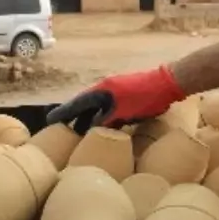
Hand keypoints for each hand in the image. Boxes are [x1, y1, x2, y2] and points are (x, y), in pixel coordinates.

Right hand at [46, 65, 185, 132]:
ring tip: (80, 135)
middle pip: (85, 106)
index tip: (49, 121)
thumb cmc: (144, 97)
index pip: (76, 104)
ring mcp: (117, 93)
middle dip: (74, 119)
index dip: (63, 113)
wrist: (169, 83)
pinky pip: (110, 110)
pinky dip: (103, 120)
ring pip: (98, 109)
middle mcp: (106, 90)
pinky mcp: (128, 98)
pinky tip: (103, 130)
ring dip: (89, 121)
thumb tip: (90, 131)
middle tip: (62, 133)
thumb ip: (104, 122)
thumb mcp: (121, 113)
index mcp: (101, 90)